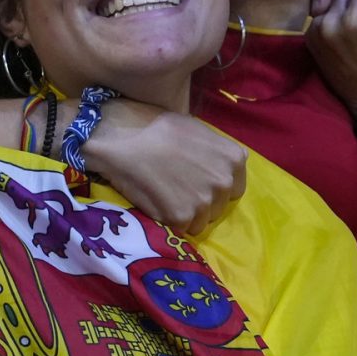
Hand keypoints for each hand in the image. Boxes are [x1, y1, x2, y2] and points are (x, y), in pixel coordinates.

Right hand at [80, 102, 248, 233]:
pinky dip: (169, 221)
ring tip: (164, 195)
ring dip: (186, 213)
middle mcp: (224, 181)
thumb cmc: (155, 126)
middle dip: (201, 201)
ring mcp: (204, 201)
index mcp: (233, 158)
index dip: (214, 187)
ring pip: (201, 221)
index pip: (235, 188)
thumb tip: (224, 163)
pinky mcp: (181, 217)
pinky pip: (181, 229)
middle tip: (176, 187)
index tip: (196, 182)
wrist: (121, 138)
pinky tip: (156, 202)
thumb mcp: (197, 130)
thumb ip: (215, 151)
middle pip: (219, 206)